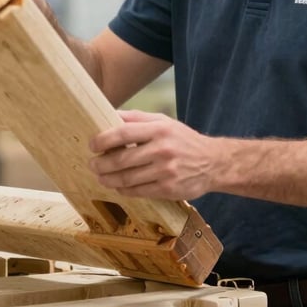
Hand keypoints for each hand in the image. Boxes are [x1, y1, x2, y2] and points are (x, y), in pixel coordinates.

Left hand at [88, 109, 217, 199]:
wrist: (213, 162)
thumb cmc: (183, 140)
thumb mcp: (164, 122)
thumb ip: (137, 118)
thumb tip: (110, 115)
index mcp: (159, 129)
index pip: (123, 133)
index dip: (103, 140)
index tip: (92, 145)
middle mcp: (162, 150)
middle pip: (122, 159)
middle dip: (101, 164)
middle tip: (92, 164)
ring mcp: (166, 171)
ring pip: (127, 178)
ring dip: (109, 179)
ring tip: (101, 177)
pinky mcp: (168, 189)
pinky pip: (138, 191)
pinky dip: (124, 190)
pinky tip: (118, 186)